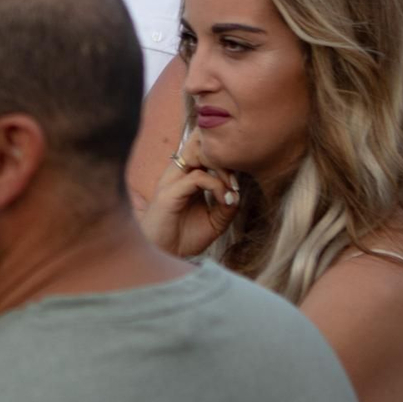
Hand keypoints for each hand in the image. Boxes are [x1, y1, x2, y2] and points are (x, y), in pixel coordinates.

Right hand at [138, 144, 239, 258]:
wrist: (164, 257)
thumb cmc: (184, 239)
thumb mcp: (214, 222)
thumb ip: (226, 207)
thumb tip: (238, 194)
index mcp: (185, 178)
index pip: (203, 152)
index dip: (224, 160)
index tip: (238, 183)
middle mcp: (176, 175)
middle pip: (196, 144)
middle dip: (222, 156)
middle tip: (237, 179)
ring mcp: (171, 182)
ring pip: (196, 155)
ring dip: (222, 169)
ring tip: (233, 188)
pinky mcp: (169, 194)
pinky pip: (196, 178)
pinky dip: (216, 185)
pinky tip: (225, 200)